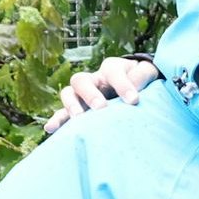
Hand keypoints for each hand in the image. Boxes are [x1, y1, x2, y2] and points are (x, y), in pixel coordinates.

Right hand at [43, 56, 161, 133]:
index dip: (123, 85)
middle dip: (90, 94)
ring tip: (78, 118)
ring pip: (68, 94)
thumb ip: (143, 75)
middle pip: (81, 80)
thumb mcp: (147, 73)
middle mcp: (94, 80)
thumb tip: (135, 87)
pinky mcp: (79, 110)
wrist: (138, 88)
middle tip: (101, 108)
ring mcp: (83, 95)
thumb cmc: (142, 81)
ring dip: (71, 105)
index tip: (134, 101)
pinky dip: (57, 120)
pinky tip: (51, 129)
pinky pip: (64, 114)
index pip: (112, 72)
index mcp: (111, 69)